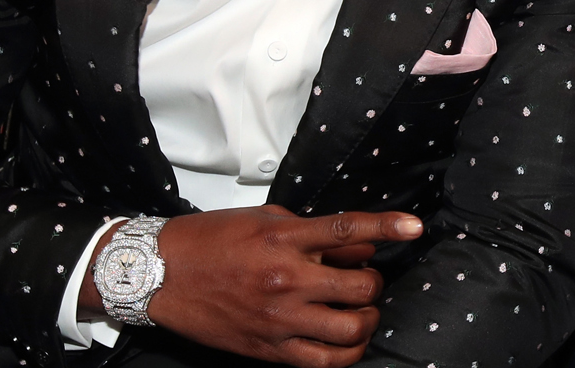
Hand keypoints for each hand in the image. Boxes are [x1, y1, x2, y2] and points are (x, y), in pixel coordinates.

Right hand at [82, 207, 423, 366]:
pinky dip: (345, 353)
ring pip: (349, 330)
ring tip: (361, 312)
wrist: (161, 274)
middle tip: (367, 282)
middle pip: (359, 287)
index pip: (348, 230)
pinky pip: (322, 362)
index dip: (386, 227)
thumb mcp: (266, 219)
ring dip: (366, 320)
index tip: (413, 227)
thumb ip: (317, 233)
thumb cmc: (210, 240)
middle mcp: (285, 279)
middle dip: (373, 284)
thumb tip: (360, 247)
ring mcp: (278, 318)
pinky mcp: (268, 349)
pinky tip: (346, 341)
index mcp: (283, 238)